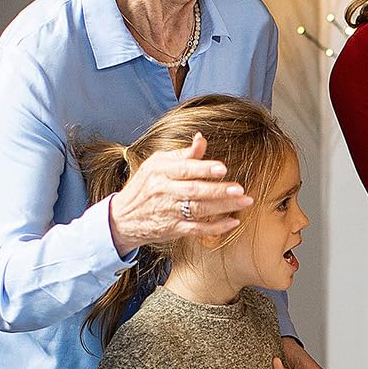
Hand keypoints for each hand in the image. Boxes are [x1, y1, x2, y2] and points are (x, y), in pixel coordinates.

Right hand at [107, 133, 250, 255]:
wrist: (123, 218)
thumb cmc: (145, 186)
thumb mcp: (157, 164)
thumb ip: (182, 155)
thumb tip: (201, 138)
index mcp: (160, 171)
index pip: (184, 169)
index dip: (203, 168)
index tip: (223, 168)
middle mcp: (164, 191)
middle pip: (194, 190)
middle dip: (218, 190)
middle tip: (240, 189)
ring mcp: (168, 212)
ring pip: (198, 210)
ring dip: (223, 207)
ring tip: (244, 201)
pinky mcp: (173, 229)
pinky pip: (197, 229)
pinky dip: (216, 228)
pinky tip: (233, 222)